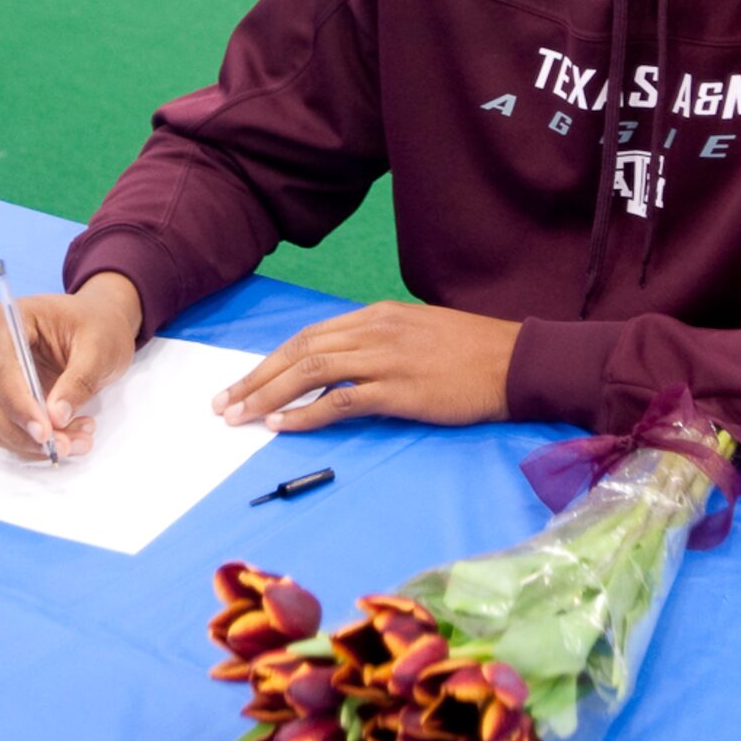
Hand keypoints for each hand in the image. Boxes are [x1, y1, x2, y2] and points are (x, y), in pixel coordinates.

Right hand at [0, 270, 144, 459]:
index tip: (44, 433)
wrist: (98, 324)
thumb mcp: (100, 349)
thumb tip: (55, 417)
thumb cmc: (98, 327)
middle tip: (64, 446)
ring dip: (25, 442)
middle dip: (21, 431)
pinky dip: (26, 442)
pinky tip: (65, 436)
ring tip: (76, 440)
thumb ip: (78, 381)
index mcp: (8, 318)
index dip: (18, 405)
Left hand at [212, 302, 517, 434]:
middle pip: (300, 350)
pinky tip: (283, 425)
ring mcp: (386, 358)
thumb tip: (342, 363)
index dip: (270, 360)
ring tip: (241, 417)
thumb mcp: (418, 332)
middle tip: (224, 403)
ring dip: (269, 394)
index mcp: (376, 315)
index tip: (243, 382)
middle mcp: (375, 330)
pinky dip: (306, 412)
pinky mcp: (400, 390)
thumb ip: (379, 342)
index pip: (309, 335)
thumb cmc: (472, 352)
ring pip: (311, 371)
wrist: (516, 362)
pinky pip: (341, 400)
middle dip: (256, 377)